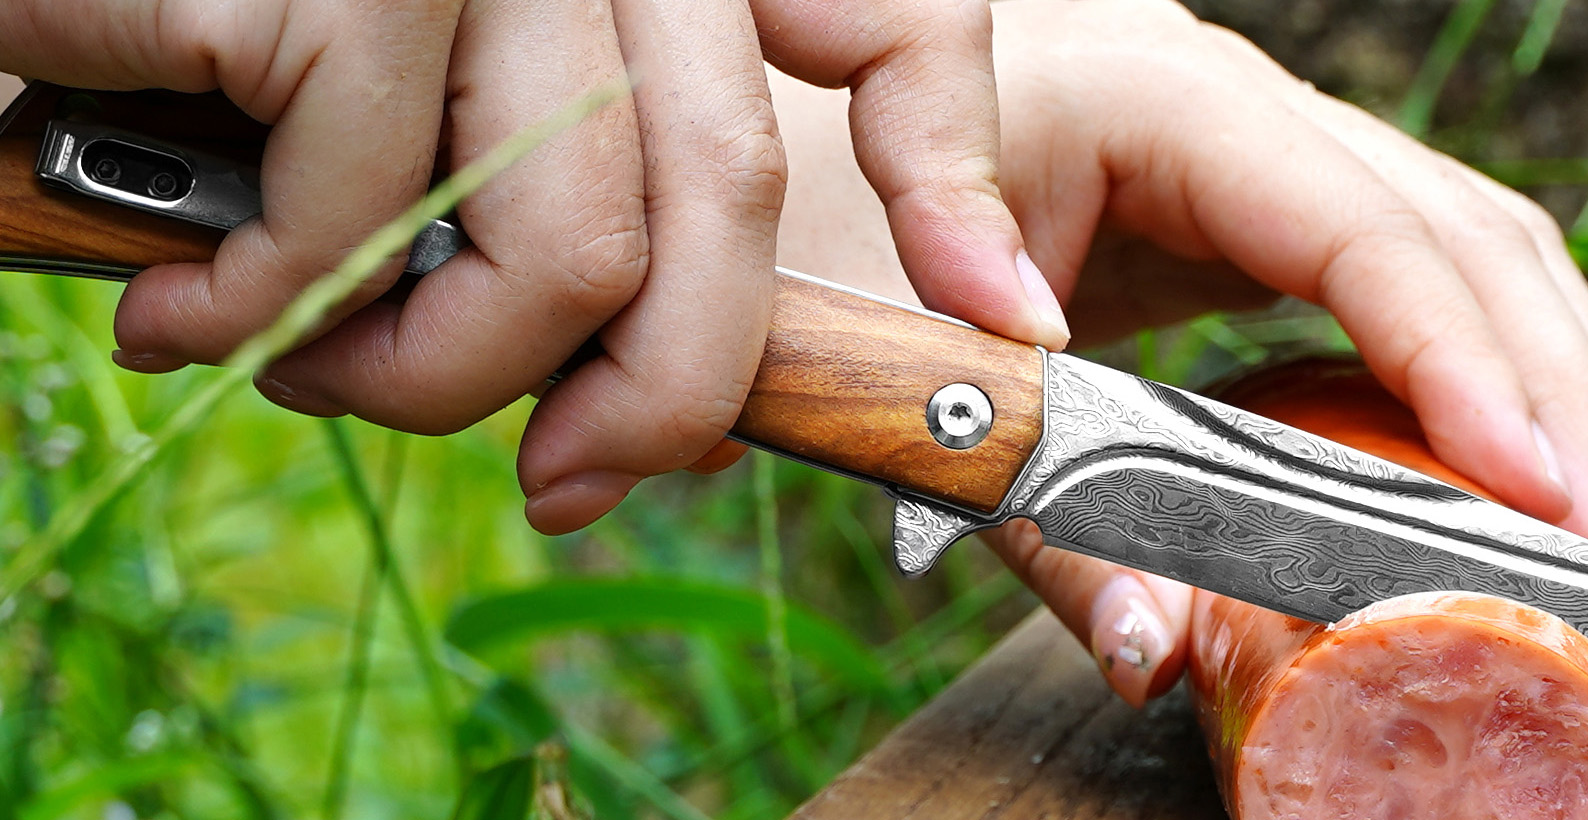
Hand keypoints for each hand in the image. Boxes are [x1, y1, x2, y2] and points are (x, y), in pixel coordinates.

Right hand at [0, 0, 1064, 533]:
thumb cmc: (211, 63)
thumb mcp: (438, 135)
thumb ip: (573, 219)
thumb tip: (633, 430)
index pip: (885, 20)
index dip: (956, 172)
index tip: (1005, 322)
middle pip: (732, 193)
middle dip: (666, 395)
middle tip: (573, 481)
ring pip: (564, 239)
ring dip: (433, 374)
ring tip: (316, 367)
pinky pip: (369, 214)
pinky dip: (271, 310)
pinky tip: (188, 299)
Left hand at [766, 0, 1587, 705]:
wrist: (794, 144)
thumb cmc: (829, 212)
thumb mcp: (916, 359)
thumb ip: (1030, 512)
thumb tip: (1160, 657)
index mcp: (1167, 105)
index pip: (1364, 229)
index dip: (1463, 362)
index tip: (1543, 490)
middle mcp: (1242, 112)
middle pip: (1463, 230)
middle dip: (1549, 387)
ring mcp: (1262, 155)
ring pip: (1466, 248)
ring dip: (1543, 384)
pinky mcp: (1257, 217)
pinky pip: (1409, 279)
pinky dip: (1472, 377)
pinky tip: (1495, 480)